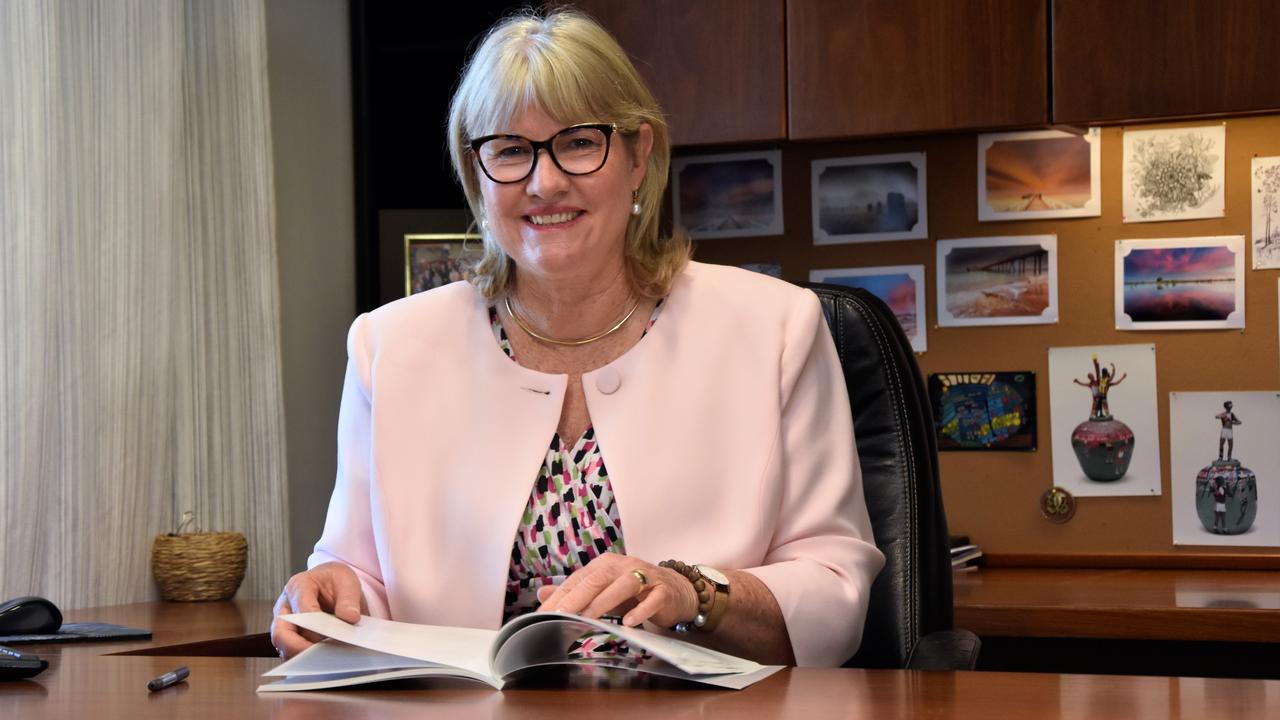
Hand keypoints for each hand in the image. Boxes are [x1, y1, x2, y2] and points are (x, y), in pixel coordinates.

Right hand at [270, 561, 368, 658]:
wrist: (332, 587)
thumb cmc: (335, 582)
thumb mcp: (347, 581)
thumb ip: (348, 598)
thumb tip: (350, 617)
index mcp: (298, 586)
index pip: (302, 608)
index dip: (315, 625)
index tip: (331, 635)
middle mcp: (285, 608)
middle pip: (281, 633)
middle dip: (299, 648)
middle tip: (321, 657)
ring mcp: (284, 626)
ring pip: (283, 649)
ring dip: (302, 658)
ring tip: (326, 663)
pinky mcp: (290, 640)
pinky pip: (292, 656)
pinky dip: (305, 663)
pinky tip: (323, 666)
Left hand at [535, 553, 699, 628]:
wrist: (676, 591)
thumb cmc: (635, 593)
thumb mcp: (603, 592)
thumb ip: (575, 592)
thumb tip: (541, 593)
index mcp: (606, 565)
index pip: (579, 579)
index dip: (560, 596)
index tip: (542, 614)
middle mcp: (624, 566)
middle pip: (599, 578)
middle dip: (577, 597)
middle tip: (559, 615)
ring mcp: (646, 576)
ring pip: (625, 584)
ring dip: (606, 601)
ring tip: (589, 617)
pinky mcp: (664, 590)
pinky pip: (653, 599)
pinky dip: (641, 610)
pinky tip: (630, 622)